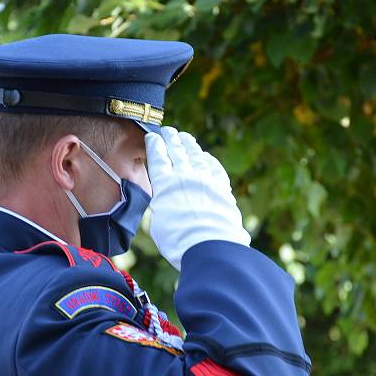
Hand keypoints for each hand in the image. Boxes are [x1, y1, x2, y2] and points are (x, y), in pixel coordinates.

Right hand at [145, 126, 250, 269]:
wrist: (209, 244)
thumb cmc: (178, 240)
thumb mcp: (158, 222)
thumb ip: (162, 204)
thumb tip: (168, 199)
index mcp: (165, 184)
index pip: (158, 158)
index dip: (155, 145)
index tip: (152, 136)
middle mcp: (185, 177)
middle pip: (177, 152)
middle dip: (172, 139)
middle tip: (168, 130)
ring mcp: (206, 180)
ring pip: (196, 156)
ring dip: (190, 145)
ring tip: (186, 137)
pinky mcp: (222, 188)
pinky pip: (215, 168)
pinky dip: (209, 161)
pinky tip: (206, 157)